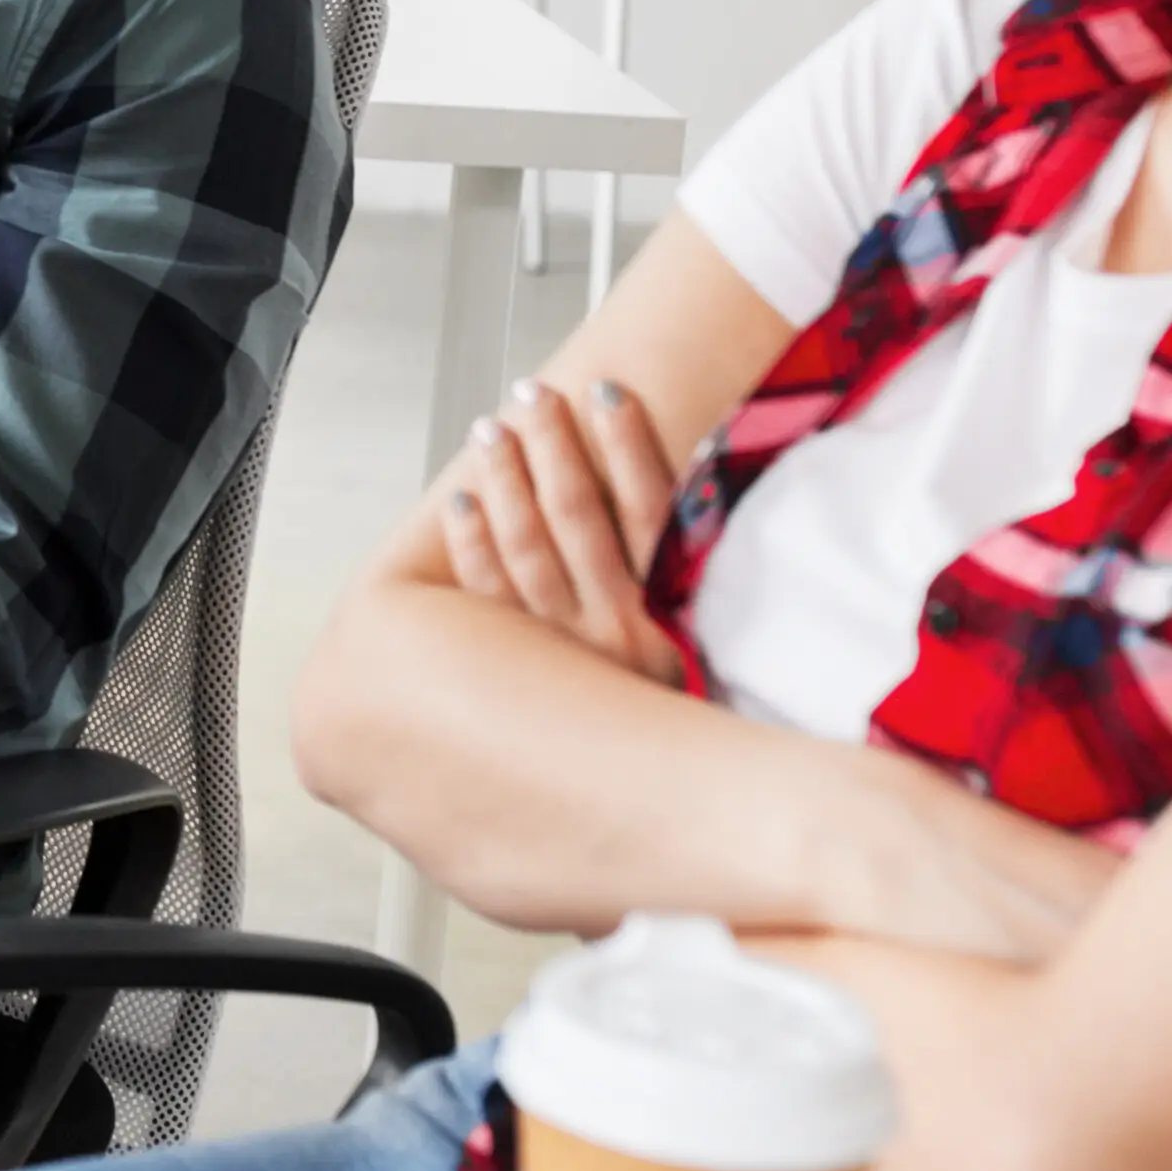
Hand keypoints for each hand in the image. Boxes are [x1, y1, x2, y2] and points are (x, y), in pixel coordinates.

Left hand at [436, 372, 688, 682]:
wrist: (664, 781)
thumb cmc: (686, 702)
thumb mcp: (711, 634)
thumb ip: (697, 562)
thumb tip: (704, 478)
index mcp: (674, 611)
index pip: (650, 506)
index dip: (627, 444)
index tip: (607, 389)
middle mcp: (619, 629)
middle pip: (577, 516)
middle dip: (552, 446)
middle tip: (531, 394)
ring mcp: (566, 650)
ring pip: (526, 548)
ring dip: (505, 482)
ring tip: (489, 431)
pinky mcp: (524, 670)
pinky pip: (487, 598)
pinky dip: (471, 546)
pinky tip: (460, 501)